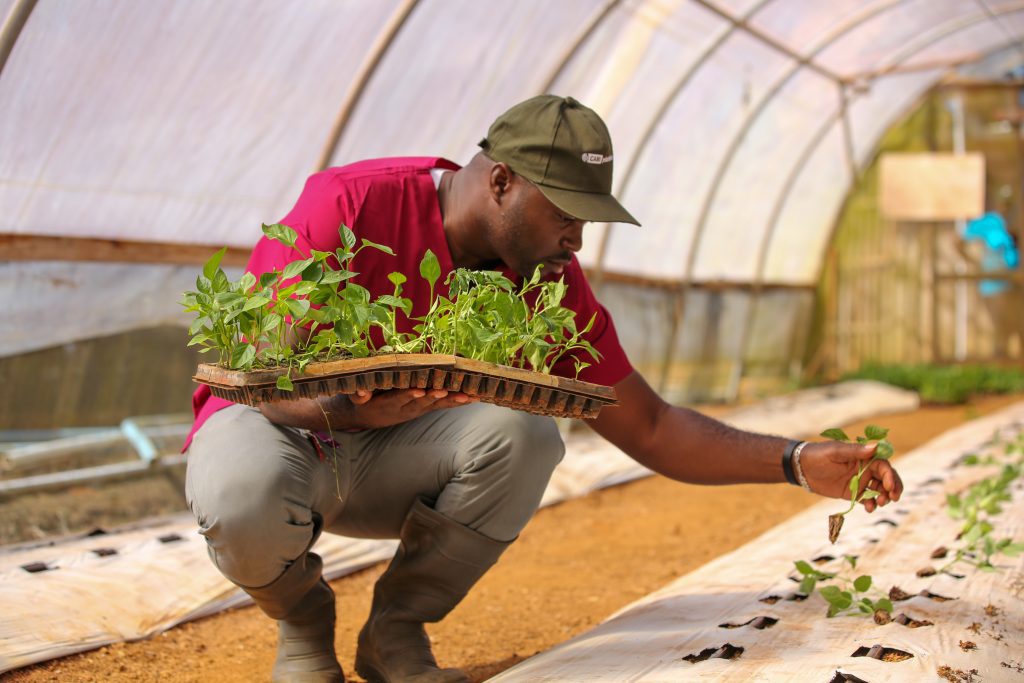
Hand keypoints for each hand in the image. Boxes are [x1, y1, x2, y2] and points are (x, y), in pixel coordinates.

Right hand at [346, 388, 477, 428]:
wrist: (367, 417)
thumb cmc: (363, 402)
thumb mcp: (356, 399)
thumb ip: (358, 395)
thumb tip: (360, 392)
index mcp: (389, 404)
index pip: (400, 399)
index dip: (409, 395)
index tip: (420, 391)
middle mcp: (405, 409)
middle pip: (423, 403)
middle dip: (437, 398)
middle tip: (450, 393)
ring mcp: (416, 410)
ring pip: (436, 406)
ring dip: (453, 402)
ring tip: (469, 397)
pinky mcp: (424, 409)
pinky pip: (442, 406)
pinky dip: (457, 402)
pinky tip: (473, 398)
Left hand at [799, 441, 903, 511]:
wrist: (801, 467)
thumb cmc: (818, 454)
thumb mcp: (835, 452)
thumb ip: (854, 451)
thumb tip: (876, 446)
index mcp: (864, 457)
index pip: (884, 466)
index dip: (890, 476)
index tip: (889, 486)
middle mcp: (865, 469)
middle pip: (886, 479)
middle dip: (893, 488)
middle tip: (893, 498)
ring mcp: (860, 481)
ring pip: (879, 490)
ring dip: (884, 497)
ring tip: (880, 503)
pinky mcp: (852, 492)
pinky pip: (867, 499)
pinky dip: (871, 504)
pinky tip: (870, 508)